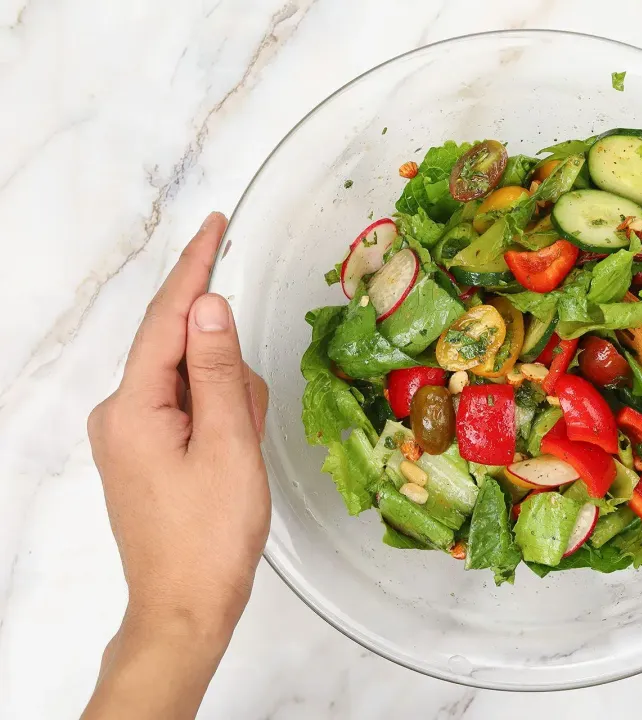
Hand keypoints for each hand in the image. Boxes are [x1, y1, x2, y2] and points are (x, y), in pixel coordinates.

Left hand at [84, 213, 268, 718]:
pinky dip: (218, 420)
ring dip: (228, 403)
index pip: (167, 318)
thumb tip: (210, 304)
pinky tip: (231, 457)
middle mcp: (120, 412)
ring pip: (191, 383)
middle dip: (227, 372)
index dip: (194, 268)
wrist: (185, 607)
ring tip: (242, 455)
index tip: (214, 224)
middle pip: (183, 353)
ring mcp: (129, 435)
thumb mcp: (228, 445)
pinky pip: (187, 410)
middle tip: (249, 424)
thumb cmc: (211, 533)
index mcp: (133, 406)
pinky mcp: (143, 453)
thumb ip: (218, 370)